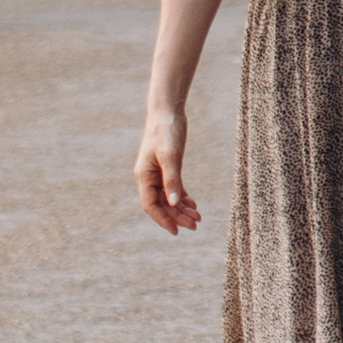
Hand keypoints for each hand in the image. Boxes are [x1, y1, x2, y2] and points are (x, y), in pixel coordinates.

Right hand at [135, 107, 197, 233]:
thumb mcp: (170, 156)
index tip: (176, 231)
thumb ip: (172, 180)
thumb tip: (174, 203)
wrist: (167, 111)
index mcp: (144, 176)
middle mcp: (149, 177)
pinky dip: (183, 197)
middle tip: (196, 225)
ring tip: (198, 217)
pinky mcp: (167, 167)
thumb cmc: (166, 131)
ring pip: (169, 198)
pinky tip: (193, 204)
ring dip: (182, 209)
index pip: (150, 206)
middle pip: (162, 205)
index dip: (162, 220)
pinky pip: (173, 188)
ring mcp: (157, 173)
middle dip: (177, 216)